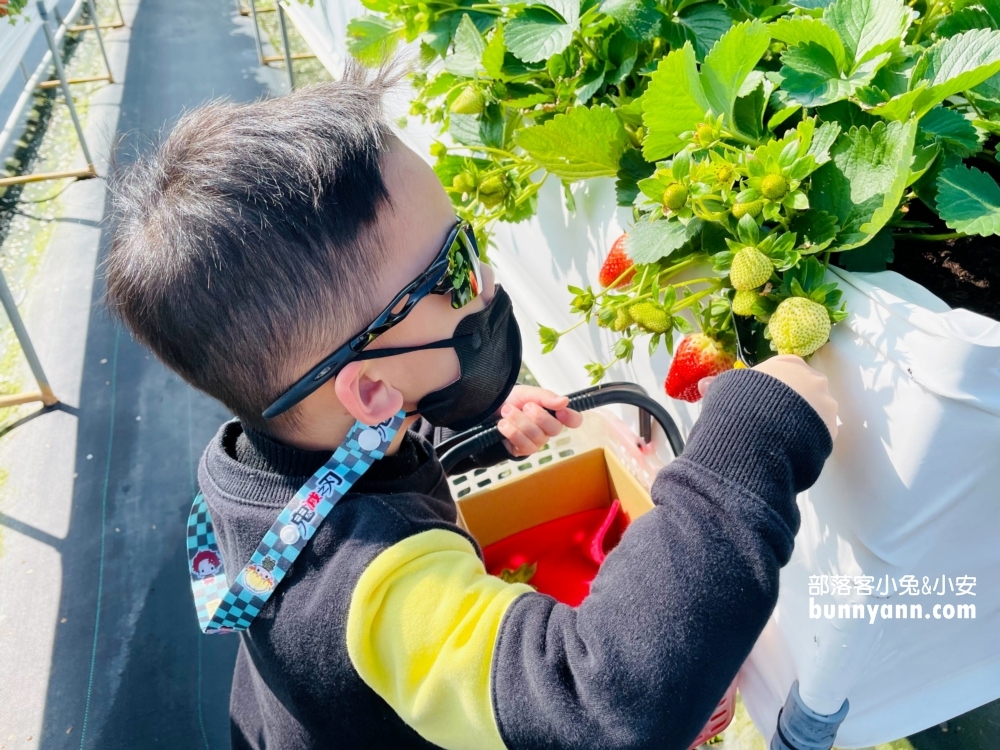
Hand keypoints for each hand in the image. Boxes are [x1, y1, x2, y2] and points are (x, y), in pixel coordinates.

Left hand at [497, 385, 582, 456]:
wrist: (490, 409)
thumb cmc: (512, 400)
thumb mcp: (527, 392)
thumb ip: (545, 396)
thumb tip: (564, 401)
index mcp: (553, 414)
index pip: (574, 420)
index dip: (571, 417)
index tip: (560, 411)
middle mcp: (547, 430)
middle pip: (555, 429)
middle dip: (538, 416)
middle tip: (525, 406)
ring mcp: (536, 441)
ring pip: (537, 436)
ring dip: (519, 421)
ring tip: (506, 411)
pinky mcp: (523, 450)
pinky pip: (524, 445)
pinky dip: (511, 432)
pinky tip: (503, 424)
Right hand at [698, 355, 837, 439]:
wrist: (762, 433)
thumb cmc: (742, 402)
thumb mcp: (724, 389)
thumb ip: (718, 385)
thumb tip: (704, 385)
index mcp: (789, 363)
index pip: (785, 369)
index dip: (771, 385)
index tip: (760, 399)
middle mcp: (813, 379)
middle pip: (804, 389)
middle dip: (791, 402)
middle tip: (770, 418)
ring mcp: (826, 404)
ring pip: (815, 411)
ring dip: (802, 420)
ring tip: (780, 437)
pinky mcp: (832, 429)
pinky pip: (819, 432)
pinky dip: (807, 438)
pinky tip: (790, 447)